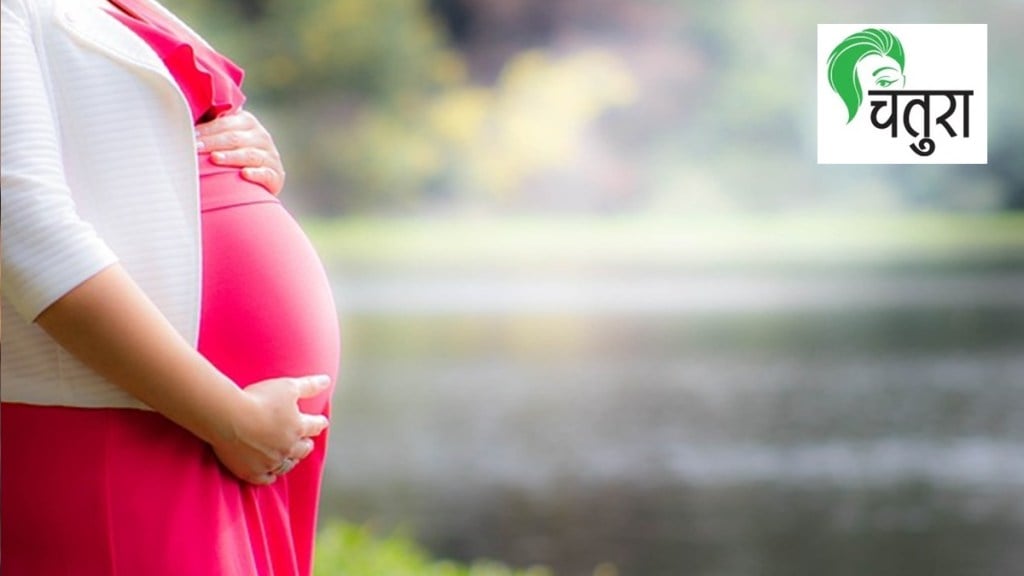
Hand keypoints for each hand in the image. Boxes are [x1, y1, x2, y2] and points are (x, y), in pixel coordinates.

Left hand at [195, 109, 285, 194]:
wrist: (260, 180)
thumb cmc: (233, 156)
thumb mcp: (225, 139)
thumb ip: (212, 130)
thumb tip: (180, 121)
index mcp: (247, 122)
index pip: (225, 123)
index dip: (207, 130)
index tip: (189, 137)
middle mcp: (261, 136)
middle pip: (235, 137)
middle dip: (213, 142)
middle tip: (195, 148)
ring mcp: (270, 155)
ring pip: (249, 154)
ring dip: (231, 157)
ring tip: (215, 159)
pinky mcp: (276, 174)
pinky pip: (265, 173)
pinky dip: (256, 173)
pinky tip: (244, 174)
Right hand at [210, 374, 330, 484]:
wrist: (228, 417)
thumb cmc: (258, 399)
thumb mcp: (288, 386)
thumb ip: (309, 386)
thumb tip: (326, 380)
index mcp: (298, 427)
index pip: (315, 426)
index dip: (319, 423)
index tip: (321, 422)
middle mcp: (287, 447)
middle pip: (303, 449)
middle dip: (306, 444)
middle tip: (307, 442)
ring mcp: (270, 462)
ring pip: (286, 465)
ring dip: (290, 461)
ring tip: (291, 458)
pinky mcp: (252, 472)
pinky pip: (265, 479)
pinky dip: (270, 477)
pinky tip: (271, 475)